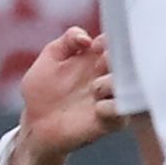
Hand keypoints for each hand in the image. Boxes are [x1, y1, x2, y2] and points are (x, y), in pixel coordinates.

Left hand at [5, 24, 118, 164]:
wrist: (36, 126)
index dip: (111, 40)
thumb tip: (87, 38)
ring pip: (129, 84)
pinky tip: (95, 108)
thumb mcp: (50, 58)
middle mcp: (108, 75)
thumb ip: (67, 40)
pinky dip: (110, 107)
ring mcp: (111, 97)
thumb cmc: (43, 90)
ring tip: (94, 89)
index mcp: (97, 58)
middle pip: (127, 60)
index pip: (116, 41)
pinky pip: (122, 110)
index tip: (96, 47)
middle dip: (117, 60)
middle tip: (103, 63)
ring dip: (112, 83)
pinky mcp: (110, 119)